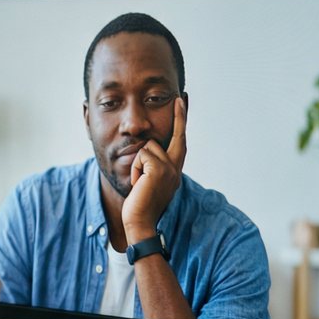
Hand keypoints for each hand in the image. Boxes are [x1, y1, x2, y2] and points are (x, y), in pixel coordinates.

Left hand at [122, 97, 185, 240]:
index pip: (180, 141)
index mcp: (174, 169)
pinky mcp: (160, 170)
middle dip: (180, 115)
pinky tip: (138, 182)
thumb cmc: (138, 203)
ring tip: (139, 180)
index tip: (183, 101)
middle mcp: (176, 168)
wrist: (139, 221)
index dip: (181, 121)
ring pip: (148, 146)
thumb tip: (144, 146)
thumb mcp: (146, 180)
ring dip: (138, 162)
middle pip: (177, 136)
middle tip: (181, 97)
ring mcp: (170, 168)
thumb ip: (150, 164)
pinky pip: (142, 156)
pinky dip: (135, 168)